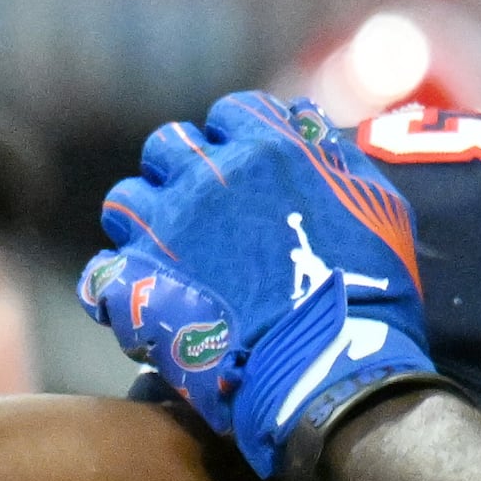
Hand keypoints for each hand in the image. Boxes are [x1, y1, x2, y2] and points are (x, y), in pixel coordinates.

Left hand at [84, 94, 431, 474]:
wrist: (329, 367)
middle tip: (201, 210)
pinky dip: (118, 285)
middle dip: (180, 171)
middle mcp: (208, 178)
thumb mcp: (379, 206)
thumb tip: (309, 126)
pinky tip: (144, 299)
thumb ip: (338, 158)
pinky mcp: (138, 287)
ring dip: (144, 221)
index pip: (230, 113)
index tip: (245, 169)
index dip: (236, 139)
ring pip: (125, 201)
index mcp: (267, 151)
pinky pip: (101, 273)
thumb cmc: (368, 289)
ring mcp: (166, 231)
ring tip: (166, 253)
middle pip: (167, 146)